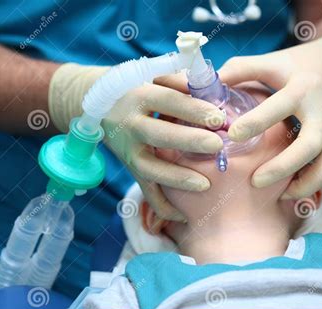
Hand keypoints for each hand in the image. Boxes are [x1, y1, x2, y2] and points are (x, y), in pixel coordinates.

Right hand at [102, 83, 223, 220]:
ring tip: (205, 185)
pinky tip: (185, 216)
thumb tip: (215, 87)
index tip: (220, 118)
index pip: (168, 101)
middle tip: (217, 146)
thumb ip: (182, 81)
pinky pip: (146, 192)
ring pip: (150, 168)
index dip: (193, 110)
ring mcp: (129, 151)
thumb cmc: (141, 91)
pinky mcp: (131, 170)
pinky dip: (163, 208)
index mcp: (140, 96)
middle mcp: (131, 125)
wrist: (101, 107)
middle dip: (189, 141)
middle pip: (159, 135)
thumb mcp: (155, 78)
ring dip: (177, 178)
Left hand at [218, 28, 321, 198]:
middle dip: (281, 167)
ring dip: (305, 185)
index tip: (231, 135)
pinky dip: (320, 184)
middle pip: (309, 146)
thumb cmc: (302, 64)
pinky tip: (297, 187)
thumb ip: (241, 69)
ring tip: (280, 194)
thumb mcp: (273, 61)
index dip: (255, 122)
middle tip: (254, 181)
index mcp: (302, 89)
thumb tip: (209, 82)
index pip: (279, 107)